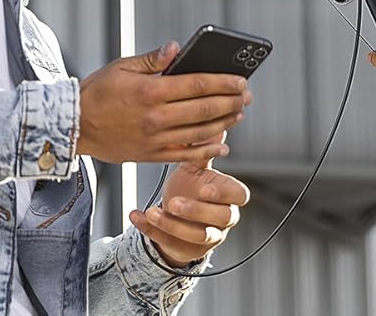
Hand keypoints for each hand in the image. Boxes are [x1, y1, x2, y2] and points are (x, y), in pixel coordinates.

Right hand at [78, 42, 251, 163]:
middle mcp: (156, 116)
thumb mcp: (122, 67)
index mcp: (150, 91)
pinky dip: (207, 150)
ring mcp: (155, 138)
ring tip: (238, 114)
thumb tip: (177, 48)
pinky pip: (186, 155)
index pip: (198, 84)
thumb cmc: (97, 92)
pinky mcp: (151, 154)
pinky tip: (222, 144)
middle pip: (205, 109)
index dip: (223, 82)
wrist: (74, 126)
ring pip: (200, 132)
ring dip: (224, 123)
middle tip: (246, 97)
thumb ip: (153, 59)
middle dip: (231, 101)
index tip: (240, 80)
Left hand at [129, 156, 250, 266]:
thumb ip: (203, 150)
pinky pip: (169, 242)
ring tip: (152, 211)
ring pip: (197, 235)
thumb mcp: (196, 169)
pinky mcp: (187, 249)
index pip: (240, 196)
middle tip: (174, 202)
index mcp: (230, 196)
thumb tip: (215, 125)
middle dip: (197, 211)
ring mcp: (208, 237)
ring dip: (173, 224)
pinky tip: (135, 216)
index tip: (204, 189)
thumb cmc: (191, 188)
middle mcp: (224, 218)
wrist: (176, 216)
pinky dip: (151, 231)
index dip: (225, 194)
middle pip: (222, 217)